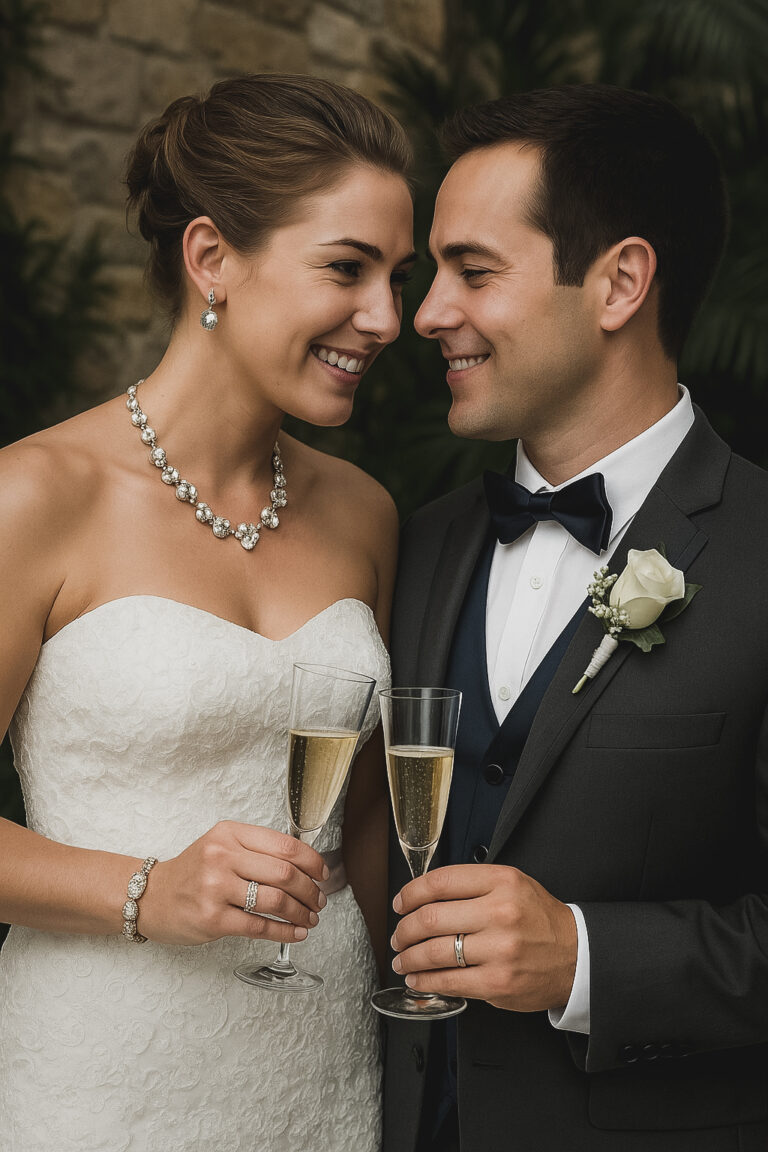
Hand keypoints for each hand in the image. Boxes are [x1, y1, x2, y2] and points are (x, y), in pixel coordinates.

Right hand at [140, 821, 327, 946]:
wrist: (150, 897)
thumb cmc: (192, 872)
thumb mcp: (221, 845)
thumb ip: (256, 850)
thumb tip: (305, 866)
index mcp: (230, 833)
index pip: (284, 845)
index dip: (312, 861)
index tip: (322, 873)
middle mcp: (222, 856)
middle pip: (284, 873)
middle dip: (310, 890)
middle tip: (319, 900)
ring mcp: (216, 888)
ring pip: (276, 900)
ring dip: (301, 912)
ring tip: (310, 918)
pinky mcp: (212, 919)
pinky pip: (259, 927)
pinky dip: (284, 932)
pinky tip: (296, 933)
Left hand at [391, 864, 576, 1011]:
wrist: (577, 956)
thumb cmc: (539, 920)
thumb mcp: (512, 885)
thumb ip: (473, 885)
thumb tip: (424, 896)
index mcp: (502, 882)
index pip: (441, 882)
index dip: (411, 893)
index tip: (401, 903)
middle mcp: (500, 913)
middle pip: (431, 918)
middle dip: (405, 929)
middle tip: (398, 935)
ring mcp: (499, 950)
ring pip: (434, 952)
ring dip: (409, 957)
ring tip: (403, 958)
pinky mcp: (498, 982)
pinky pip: (449, 982)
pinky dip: (426, 981)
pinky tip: (418, 978)